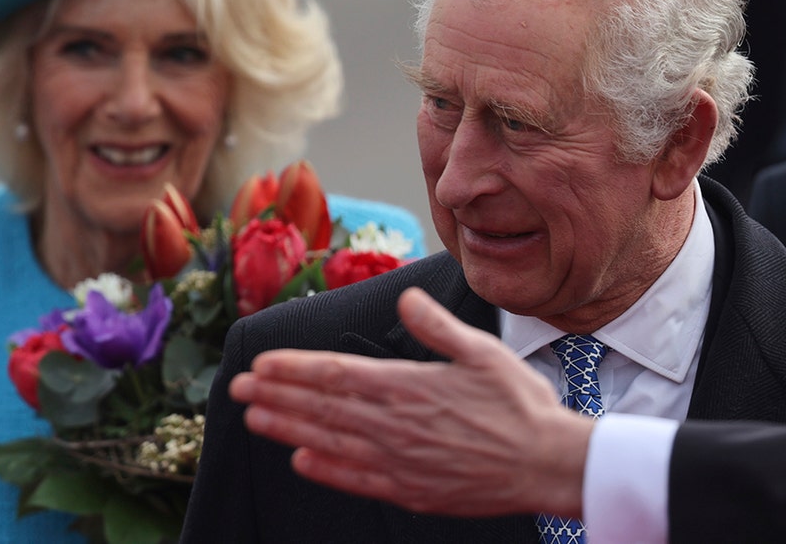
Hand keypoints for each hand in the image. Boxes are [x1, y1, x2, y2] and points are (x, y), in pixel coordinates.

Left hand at [229, 286, 592, 517]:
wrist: (548, 464)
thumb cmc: (520, 405)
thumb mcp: (483, 351)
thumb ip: (437, 326)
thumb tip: (406, 296)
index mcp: (409, 384)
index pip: (335, 373)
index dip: (294, 369)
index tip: (261, 364)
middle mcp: (396, 423)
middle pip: (322, 407)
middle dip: (276, 397)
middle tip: (237, 390)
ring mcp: (400, 460)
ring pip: (330, 442)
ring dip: (288, 430)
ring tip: (254, 420)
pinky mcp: (411, 489)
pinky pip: (357, 479)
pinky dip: (326, 470)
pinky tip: (300, 462)